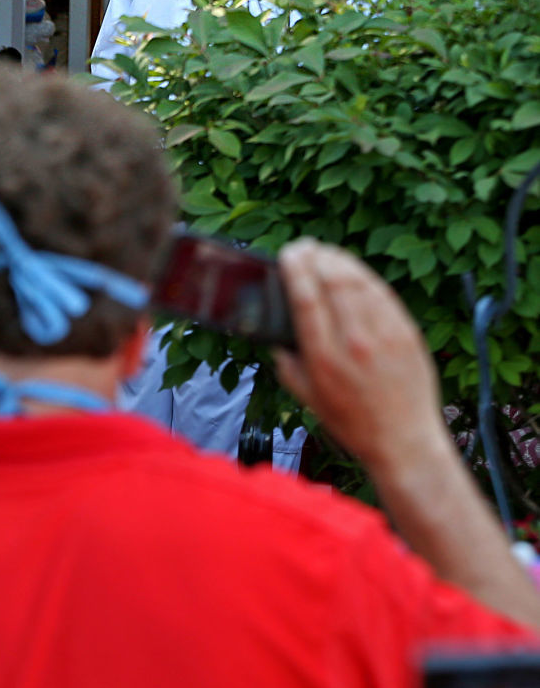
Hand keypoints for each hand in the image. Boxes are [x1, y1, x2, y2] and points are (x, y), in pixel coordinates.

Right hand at [273, 238, 448, 470]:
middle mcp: (356, 343)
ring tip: (326, 252)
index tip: (289, 254)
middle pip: (334, 281)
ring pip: (360, 281)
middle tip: (305, 246)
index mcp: (325, 358)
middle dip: (316, 257)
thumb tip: (277, 335)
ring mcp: (386, 336)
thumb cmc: (354, 423)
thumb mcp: (307, 397)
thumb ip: (287, 363)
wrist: (404, 441)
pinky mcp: (408, 333)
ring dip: (340, 260)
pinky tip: (354, 270)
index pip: (307, 298)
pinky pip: (384, 294)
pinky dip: (365, 276)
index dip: (296, 269)